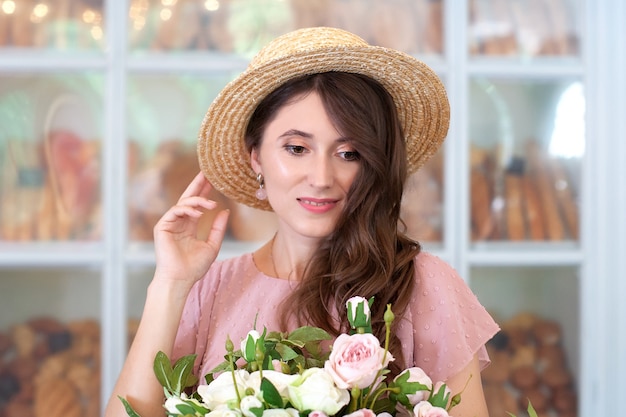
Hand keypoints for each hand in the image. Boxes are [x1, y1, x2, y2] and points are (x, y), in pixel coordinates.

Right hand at [152, 171, 229, 285]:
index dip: (204, 192)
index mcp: (189, 226)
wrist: (180, 280)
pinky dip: (188, 210)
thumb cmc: (194, 267)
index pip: (197, 204)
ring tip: (211, 204)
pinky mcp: (162, 227)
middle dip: (197, 185)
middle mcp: (179, 222)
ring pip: (183, 203)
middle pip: (188, 198)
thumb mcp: (212, 245)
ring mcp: (170, 224)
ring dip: (198, 201)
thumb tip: (225, 211)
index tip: (214, 181)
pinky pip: (175, 211)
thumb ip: (218, 228)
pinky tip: (199, 214)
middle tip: (207, 173)